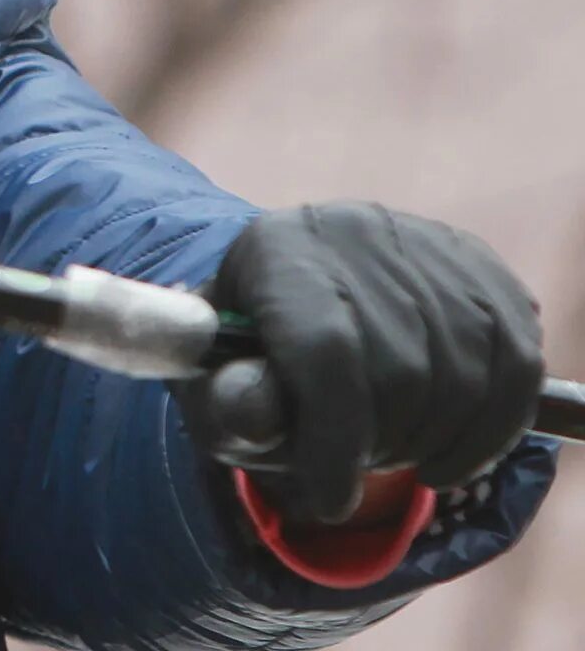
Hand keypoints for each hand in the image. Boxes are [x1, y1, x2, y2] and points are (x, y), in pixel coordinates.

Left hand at [178, 202, 543, 525]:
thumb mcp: (213, 384)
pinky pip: (517, 368)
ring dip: (433, 442)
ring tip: (390, 450)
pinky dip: (490, 432)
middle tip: (356, 463)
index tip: (329, 500)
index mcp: (275, 251)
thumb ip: (227, 404)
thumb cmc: (250, 355)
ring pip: (465, 375)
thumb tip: (254, 413)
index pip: (324, 349)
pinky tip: (447, 453)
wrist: (300, 297)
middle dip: (381, 445)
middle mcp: (354, 230)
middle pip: (400, 369)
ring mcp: (427, 244)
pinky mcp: (482, 269)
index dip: (333, 440)